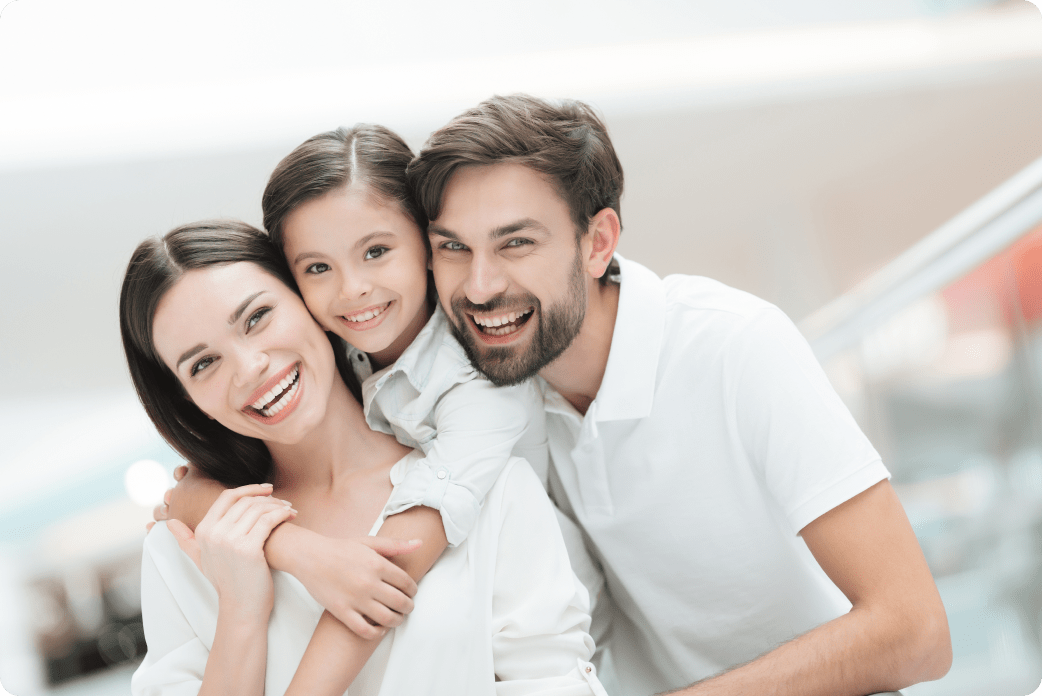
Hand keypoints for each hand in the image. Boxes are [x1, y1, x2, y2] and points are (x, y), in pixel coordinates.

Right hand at [168, 483, 295, 620]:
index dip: (248, 489)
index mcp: (203, 531)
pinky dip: (282, 514)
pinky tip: (290, 515)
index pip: (227, 497)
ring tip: (289, 509)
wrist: (241, 607)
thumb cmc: (226, 582)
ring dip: (278, 505)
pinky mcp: (248, 548)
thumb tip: (169, 522)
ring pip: (259, 508)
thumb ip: (186, 540)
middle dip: (267, 498)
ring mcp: (230, 541)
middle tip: (282, 501)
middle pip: (245, 501)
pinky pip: (269, 520)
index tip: (265, 490)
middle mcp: (213, 533)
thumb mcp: (201, 559)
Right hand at [292, 535, 421, 639]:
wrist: (310, 557)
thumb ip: (395, 545)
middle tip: (407, 607)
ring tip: (397, 618)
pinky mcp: (342, 611)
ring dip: (397, 621)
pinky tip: (379, 628)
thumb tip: (419, 543)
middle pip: (400, 602)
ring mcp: (355, 599)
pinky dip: (376, 633)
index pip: (407, 582)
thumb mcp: (369, 542)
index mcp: (377, 564)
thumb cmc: (341, 549)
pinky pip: (364, 630)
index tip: (412, 592)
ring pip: (386, 618)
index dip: (413, 590)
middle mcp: (369, 583)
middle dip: (408, 607)